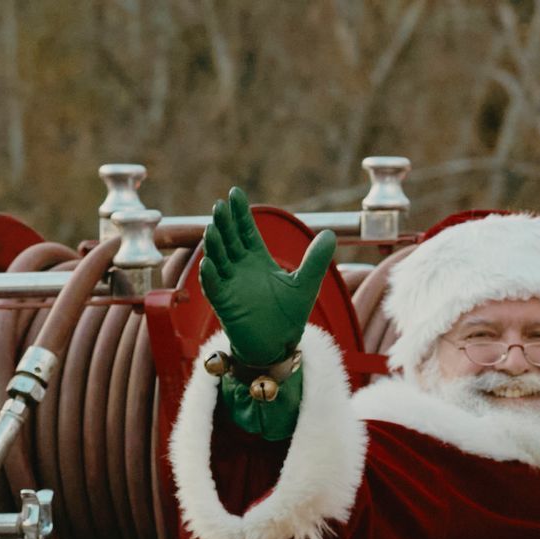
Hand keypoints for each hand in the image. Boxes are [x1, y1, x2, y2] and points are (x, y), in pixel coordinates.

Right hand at [200, 188, 335, 366]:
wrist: (278, 344)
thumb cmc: (289, 314)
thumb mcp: (306, 283)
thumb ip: (316, 259)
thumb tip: (331, 233)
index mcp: (258, 259)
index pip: (246, 230)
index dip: (240, 213)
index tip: (234, 193)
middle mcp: (240, 268)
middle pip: (229, 239)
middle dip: (225, 223)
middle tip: (221, 205)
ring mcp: (229, 284)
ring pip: (218, 259)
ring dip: (214, 245)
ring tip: (212, 228)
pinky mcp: (224, 303)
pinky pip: (213, 287)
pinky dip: (209, 276)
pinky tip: (208, 264)